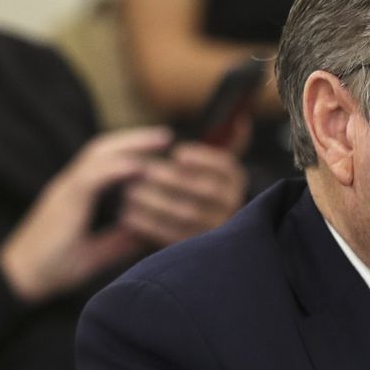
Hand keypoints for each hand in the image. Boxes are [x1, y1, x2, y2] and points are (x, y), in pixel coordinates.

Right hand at [0, 127, 170, 302]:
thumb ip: (118, 241)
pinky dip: (117, 168)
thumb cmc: (53, 269)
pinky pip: (92, 176)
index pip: (104, 160)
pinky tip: (141, 167)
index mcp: (76, 194)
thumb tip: (147, 234)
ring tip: (160, 140)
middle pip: (103, 148)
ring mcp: (65, 190)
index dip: (130, 150)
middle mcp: (70, 185)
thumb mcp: (93, 254)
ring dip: (131, 144)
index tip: (160, 147)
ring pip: (98, 155)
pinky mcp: (64, 201)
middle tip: (166, 134)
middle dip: (135, 138)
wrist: (21, 280)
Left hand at [117, 141, 246, 247]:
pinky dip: (150, 226)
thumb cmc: (191, 182)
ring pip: (188, 214)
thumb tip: (240, 121)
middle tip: (143, 172)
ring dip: (156, 202)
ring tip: (130, 193)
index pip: (225, 166)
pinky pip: (174, 237)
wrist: (195, 227)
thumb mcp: (206, 164)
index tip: (176, 153)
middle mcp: (232, 205)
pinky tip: (129, 217)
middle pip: (205, 190)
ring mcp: (216, 229)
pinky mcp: (196, 248)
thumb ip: (218, 142)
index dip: (202, 158)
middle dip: (172, 179)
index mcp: (234, 180)